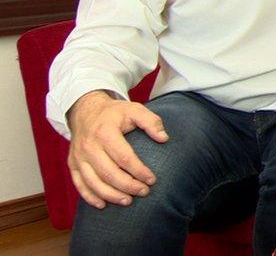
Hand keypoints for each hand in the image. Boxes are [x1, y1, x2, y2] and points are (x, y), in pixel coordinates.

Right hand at [66, 90, 168, 208]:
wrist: (85, 110)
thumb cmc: (114, 113)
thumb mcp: (135, 109)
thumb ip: (151, 122)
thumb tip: (164, 138)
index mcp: (105, 132)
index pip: (124, 158)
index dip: (139, 171)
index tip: (152, 180)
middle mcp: (89, 146)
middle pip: (109, 173)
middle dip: (128, 186)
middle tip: (144, 192)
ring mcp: (78, 157)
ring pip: (93, 182)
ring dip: (111, 195)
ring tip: (128, 201)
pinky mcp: (72, 164)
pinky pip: (79, 184)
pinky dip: (90, 197)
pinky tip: (102, 205)